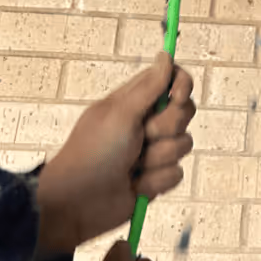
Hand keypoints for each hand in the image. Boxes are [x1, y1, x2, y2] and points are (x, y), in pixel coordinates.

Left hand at [37, 52, 194, 254]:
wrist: (76, 205)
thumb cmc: (92, 153)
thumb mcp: (120, 114)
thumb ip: (149, 86)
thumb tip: (165, 55)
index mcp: (136, 101)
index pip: (172, 80)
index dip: (181, 85)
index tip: (176, 97)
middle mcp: (147, 123)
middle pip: (184, 112)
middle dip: (168, 127)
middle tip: (143, 136)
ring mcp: (152, 152)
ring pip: (183, 145)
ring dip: (158, 159)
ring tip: (133, 167)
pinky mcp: (155, 179)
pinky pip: (176, 174)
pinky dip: (155, 182)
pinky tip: (134, 186)